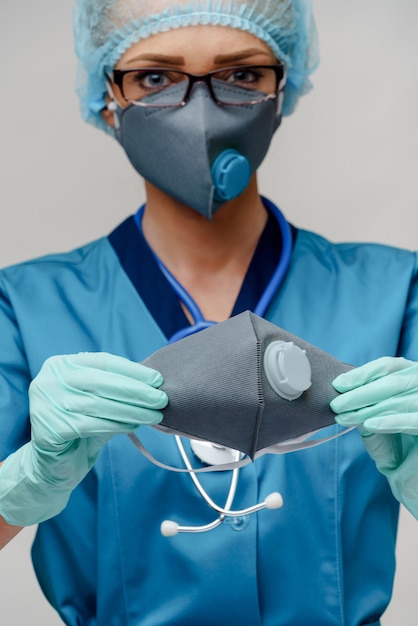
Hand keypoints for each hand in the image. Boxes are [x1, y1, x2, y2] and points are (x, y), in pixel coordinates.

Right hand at [0, 352, 167, 525]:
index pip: (102, 361)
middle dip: (136, 391)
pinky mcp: (49, 429)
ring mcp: (45, 404)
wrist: (53, 464)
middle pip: (102, 382)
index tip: (157, 379)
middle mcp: (48, 380)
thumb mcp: (96, 399)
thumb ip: (116, 388)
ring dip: (132, 410)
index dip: (133, 370)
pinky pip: (91, 425)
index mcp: (60, 365)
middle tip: (161, 399)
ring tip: (154, 415)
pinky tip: (134, 426)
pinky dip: (117, 425)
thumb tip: (153, 383)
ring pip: (99, 404)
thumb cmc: (80, 425)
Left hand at [330, 357, 417, 518]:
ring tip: (344, 417)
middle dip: (360, 393)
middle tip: (336, 404)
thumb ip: (367, 399)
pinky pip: (413, 420)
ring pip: (398, 401)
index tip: (339, 384)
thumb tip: (341, 389)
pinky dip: (390, 421)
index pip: (388, 367)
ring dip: (368, 409)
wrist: (412, 470)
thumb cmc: (396, 440)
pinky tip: (369, 425)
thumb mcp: (378, 414)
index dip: (362, 374)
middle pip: (392, 382)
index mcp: (412, 374)